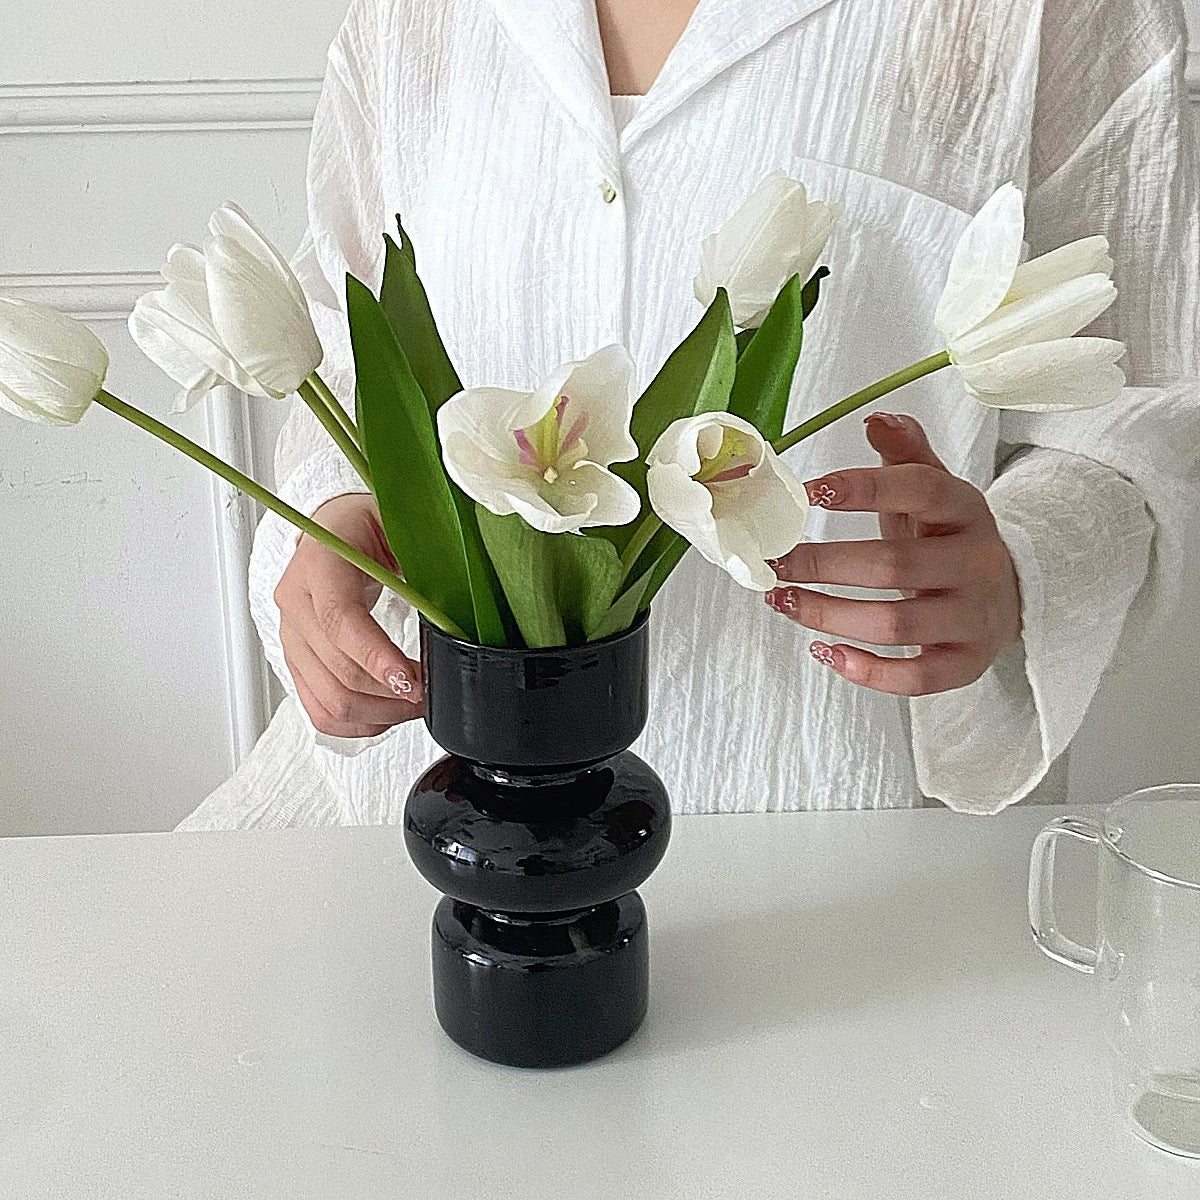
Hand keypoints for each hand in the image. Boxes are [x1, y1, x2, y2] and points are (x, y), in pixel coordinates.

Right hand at [273, 492, 424, 735]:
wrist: (336, 526)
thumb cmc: (369, 523)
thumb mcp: (399, 524)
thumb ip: (423, 558)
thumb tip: (454, 610)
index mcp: (319, 564)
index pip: (340, 621)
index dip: (376, 657)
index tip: (412, 682)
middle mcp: (295, 603)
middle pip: (339, 671)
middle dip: (393, 693)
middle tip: (433, 691)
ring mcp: (292, 636)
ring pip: (330, 701)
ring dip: (381, 713)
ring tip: (417, 702)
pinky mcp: (297, 660)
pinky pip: (320, 710)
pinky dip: (358, 721)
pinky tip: (388, 710)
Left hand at [765, 412, 1021, 695]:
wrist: (1007, 592)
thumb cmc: (946, 536)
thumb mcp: (933, 488)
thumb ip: (904, 452)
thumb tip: (874, 416)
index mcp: (965, 510)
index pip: (920, 490)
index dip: (864, 489)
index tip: (811, 490)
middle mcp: (975, 562)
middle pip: (894, 565)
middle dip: (823, 564)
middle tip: (776, 562)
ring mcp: (973, 617)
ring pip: (896, 625)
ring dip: (828, 615)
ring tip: (783, 602)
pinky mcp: (966, 663)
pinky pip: (914, 677)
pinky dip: (865, 671)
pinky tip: (824, 650)